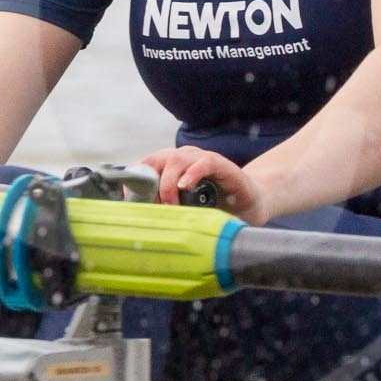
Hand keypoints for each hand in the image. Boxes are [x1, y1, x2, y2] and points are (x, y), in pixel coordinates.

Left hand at [139, 145, 271, 224]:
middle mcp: (184, 158)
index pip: (146, 164)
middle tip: (154, 207)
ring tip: (172, 206)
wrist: (249, 204)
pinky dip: (191, 173)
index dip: (136, 180)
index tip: (131, 199)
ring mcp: (202, 159)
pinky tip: (186, 187)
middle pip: (157, 160)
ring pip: (175, 160)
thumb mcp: (185, 209)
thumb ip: (165, 210)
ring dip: (168, 184)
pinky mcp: (222, 165)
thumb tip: (139, 222)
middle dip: (150, 184)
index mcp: (172, 166)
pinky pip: (203, 162)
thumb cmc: (214, 207)